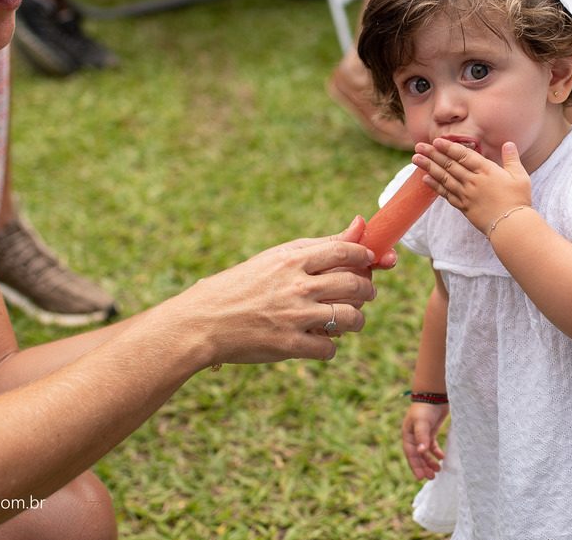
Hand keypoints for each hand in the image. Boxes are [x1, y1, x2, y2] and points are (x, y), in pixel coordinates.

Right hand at [175, 221, 378, 366]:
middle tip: (365, 293)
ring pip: (350, 317)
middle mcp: (296, 285)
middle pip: (354, 283)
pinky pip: (330, 347)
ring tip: (350, 319)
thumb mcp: (276, 258)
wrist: (202, 321)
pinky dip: (330, 346)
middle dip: (367, 289)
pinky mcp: (290, 345)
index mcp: (291, 259)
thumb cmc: (241, 285)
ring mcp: (294, 316)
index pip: (345, 251)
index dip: (365, 256)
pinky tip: (321, 340)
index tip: (369, 261)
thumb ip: (320, 245)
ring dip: (356, 319)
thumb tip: (361, 223)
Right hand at [401, 401, 448, 479]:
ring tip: (437, 470)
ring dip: (430, 462)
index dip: (415, 466)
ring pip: (424, 453)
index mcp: (408, 435)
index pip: (411, 454)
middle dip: (423, 467)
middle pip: (417, 456)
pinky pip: (432, 446)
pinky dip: (436, 453)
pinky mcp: (431, 431)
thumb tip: (421, 452)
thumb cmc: (425, 408)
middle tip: (431, 477)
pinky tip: (441, 458)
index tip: (420, 478)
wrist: (434, 394)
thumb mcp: (422, 422)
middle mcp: (413, 436)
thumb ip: (422, 437)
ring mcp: (422, 434)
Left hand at [414, 139, 531, 235]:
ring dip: (428, 167)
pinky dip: (435, 186)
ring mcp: (466, 195)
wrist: (512, 226)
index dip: (449, 147)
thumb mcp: (520, 176)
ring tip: (415, 159)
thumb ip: (512, 159)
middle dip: (433, 154)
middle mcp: (473, 181)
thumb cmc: (518, 200)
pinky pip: (446, 194)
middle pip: (449, 165)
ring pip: (444, 178)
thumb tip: (508, 143)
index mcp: (487, 171)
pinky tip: (425, 179)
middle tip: (418, 146)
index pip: (464, 156)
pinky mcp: (464, 207)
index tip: (436, 141)